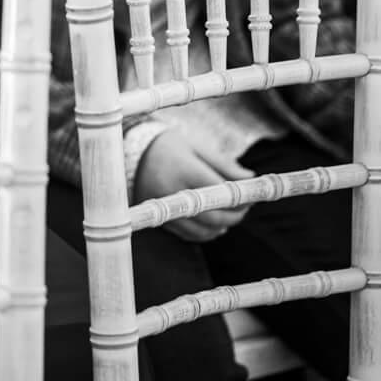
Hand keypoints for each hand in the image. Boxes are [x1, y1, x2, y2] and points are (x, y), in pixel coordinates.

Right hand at [133, 130, 253, 241]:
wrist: (127, 153)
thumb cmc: (168, 146)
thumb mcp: (195, 147)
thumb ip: (223, 164)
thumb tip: (250, 178)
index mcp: (183, 170)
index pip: (220, 191)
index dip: (240, 197)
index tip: (253, 196)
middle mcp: (172, 191)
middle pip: (213, 215)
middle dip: (234, 215)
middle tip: (245, 209)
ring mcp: (164, 207)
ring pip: (201, 230)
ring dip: (222, 226)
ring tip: (231, 217)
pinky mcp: (159, 218)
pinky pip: (187, 234)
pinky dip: (205, 234)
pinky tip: (215, 226)